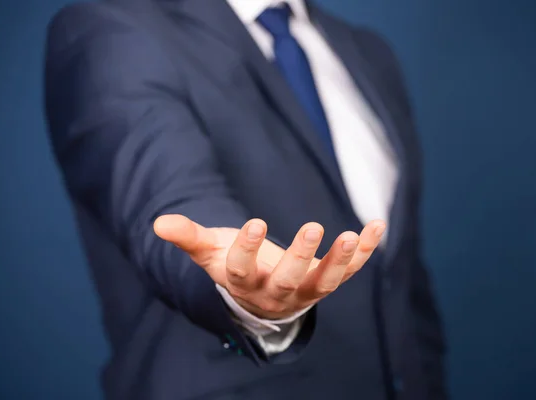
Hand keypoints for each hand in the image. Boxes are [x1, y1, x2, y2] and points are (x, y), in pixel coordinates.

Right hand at [153, 215, 385, 318]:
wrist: (261, 296)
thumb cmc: (234, 267)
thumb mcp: (210, 251)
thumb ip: (188, 237)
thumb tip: (157, 223)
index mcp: (243, 282)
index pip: (242, 270)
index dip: (247, 250)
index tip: (253, 224)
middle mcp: (275, 292)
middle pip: (288, 281)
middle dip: (299, 257)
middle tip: (312, 227)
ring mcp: (305, 290)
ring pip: (324, 283)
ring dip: (340, 261)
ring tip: (350, 236)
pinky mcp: (326, 281)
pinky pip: (350, 270)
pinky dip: (365, 251)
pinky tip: (377, 226)